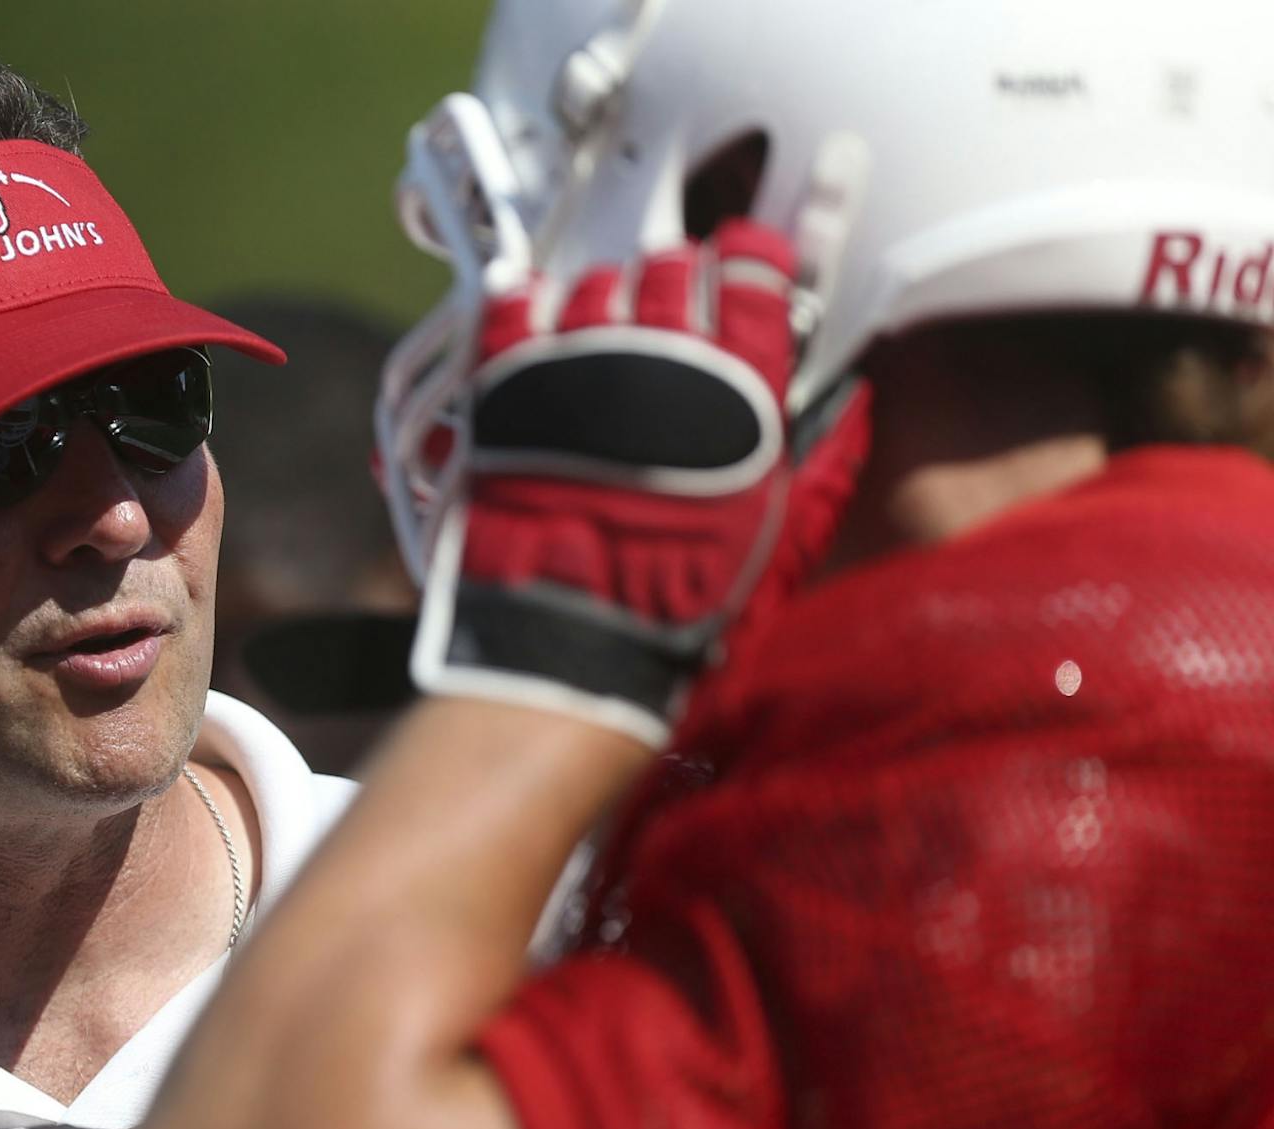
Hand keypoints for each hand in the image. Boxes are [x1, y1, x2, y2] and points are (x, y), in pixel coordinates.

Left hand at [412, 219, 869, 747]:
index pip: (752, 273)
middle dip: (676, 278)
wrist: (572, 639)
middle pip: (669, 266)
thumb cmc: (676, 602)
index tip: (745, 262)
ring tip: (606, 332)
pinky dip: (523, 302)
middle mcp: (657, 360)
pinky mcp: (507, 388)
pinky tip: (534, 317)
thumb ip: (821, 461)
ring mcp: (576, 367)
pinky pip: (510, 307)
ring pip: (593, 281)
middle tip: (672, 309)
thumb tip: (850, 408)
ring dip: (604, 295)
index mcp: (736, 389)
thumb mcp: (781, 539)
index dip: (751, 259)